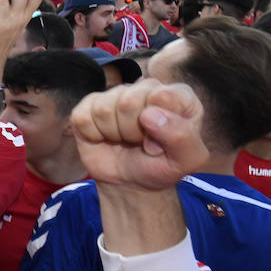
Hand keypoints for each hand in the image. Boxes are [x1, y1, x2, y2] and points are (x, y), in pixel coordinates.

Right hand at [71, 79, 209, 190]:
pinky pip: (83, 117)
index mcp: (177, 96)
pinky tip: (105, 138)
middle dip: (132, 131)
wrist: (130, 182)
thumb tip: (148, 115)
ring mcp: (115, 94)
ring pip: (103, 109)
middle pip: (128, 101)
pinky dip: (93, 135)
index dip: (158, 126)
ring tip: (124, 140)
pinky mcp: (89, 105)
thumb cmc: (160, 166)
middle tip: (139, 142)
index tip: (161, 143)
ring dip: (113, 134)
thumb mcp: (187, 160)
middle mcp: (146, 88)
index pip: (162, 96)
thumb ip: (182, 136)